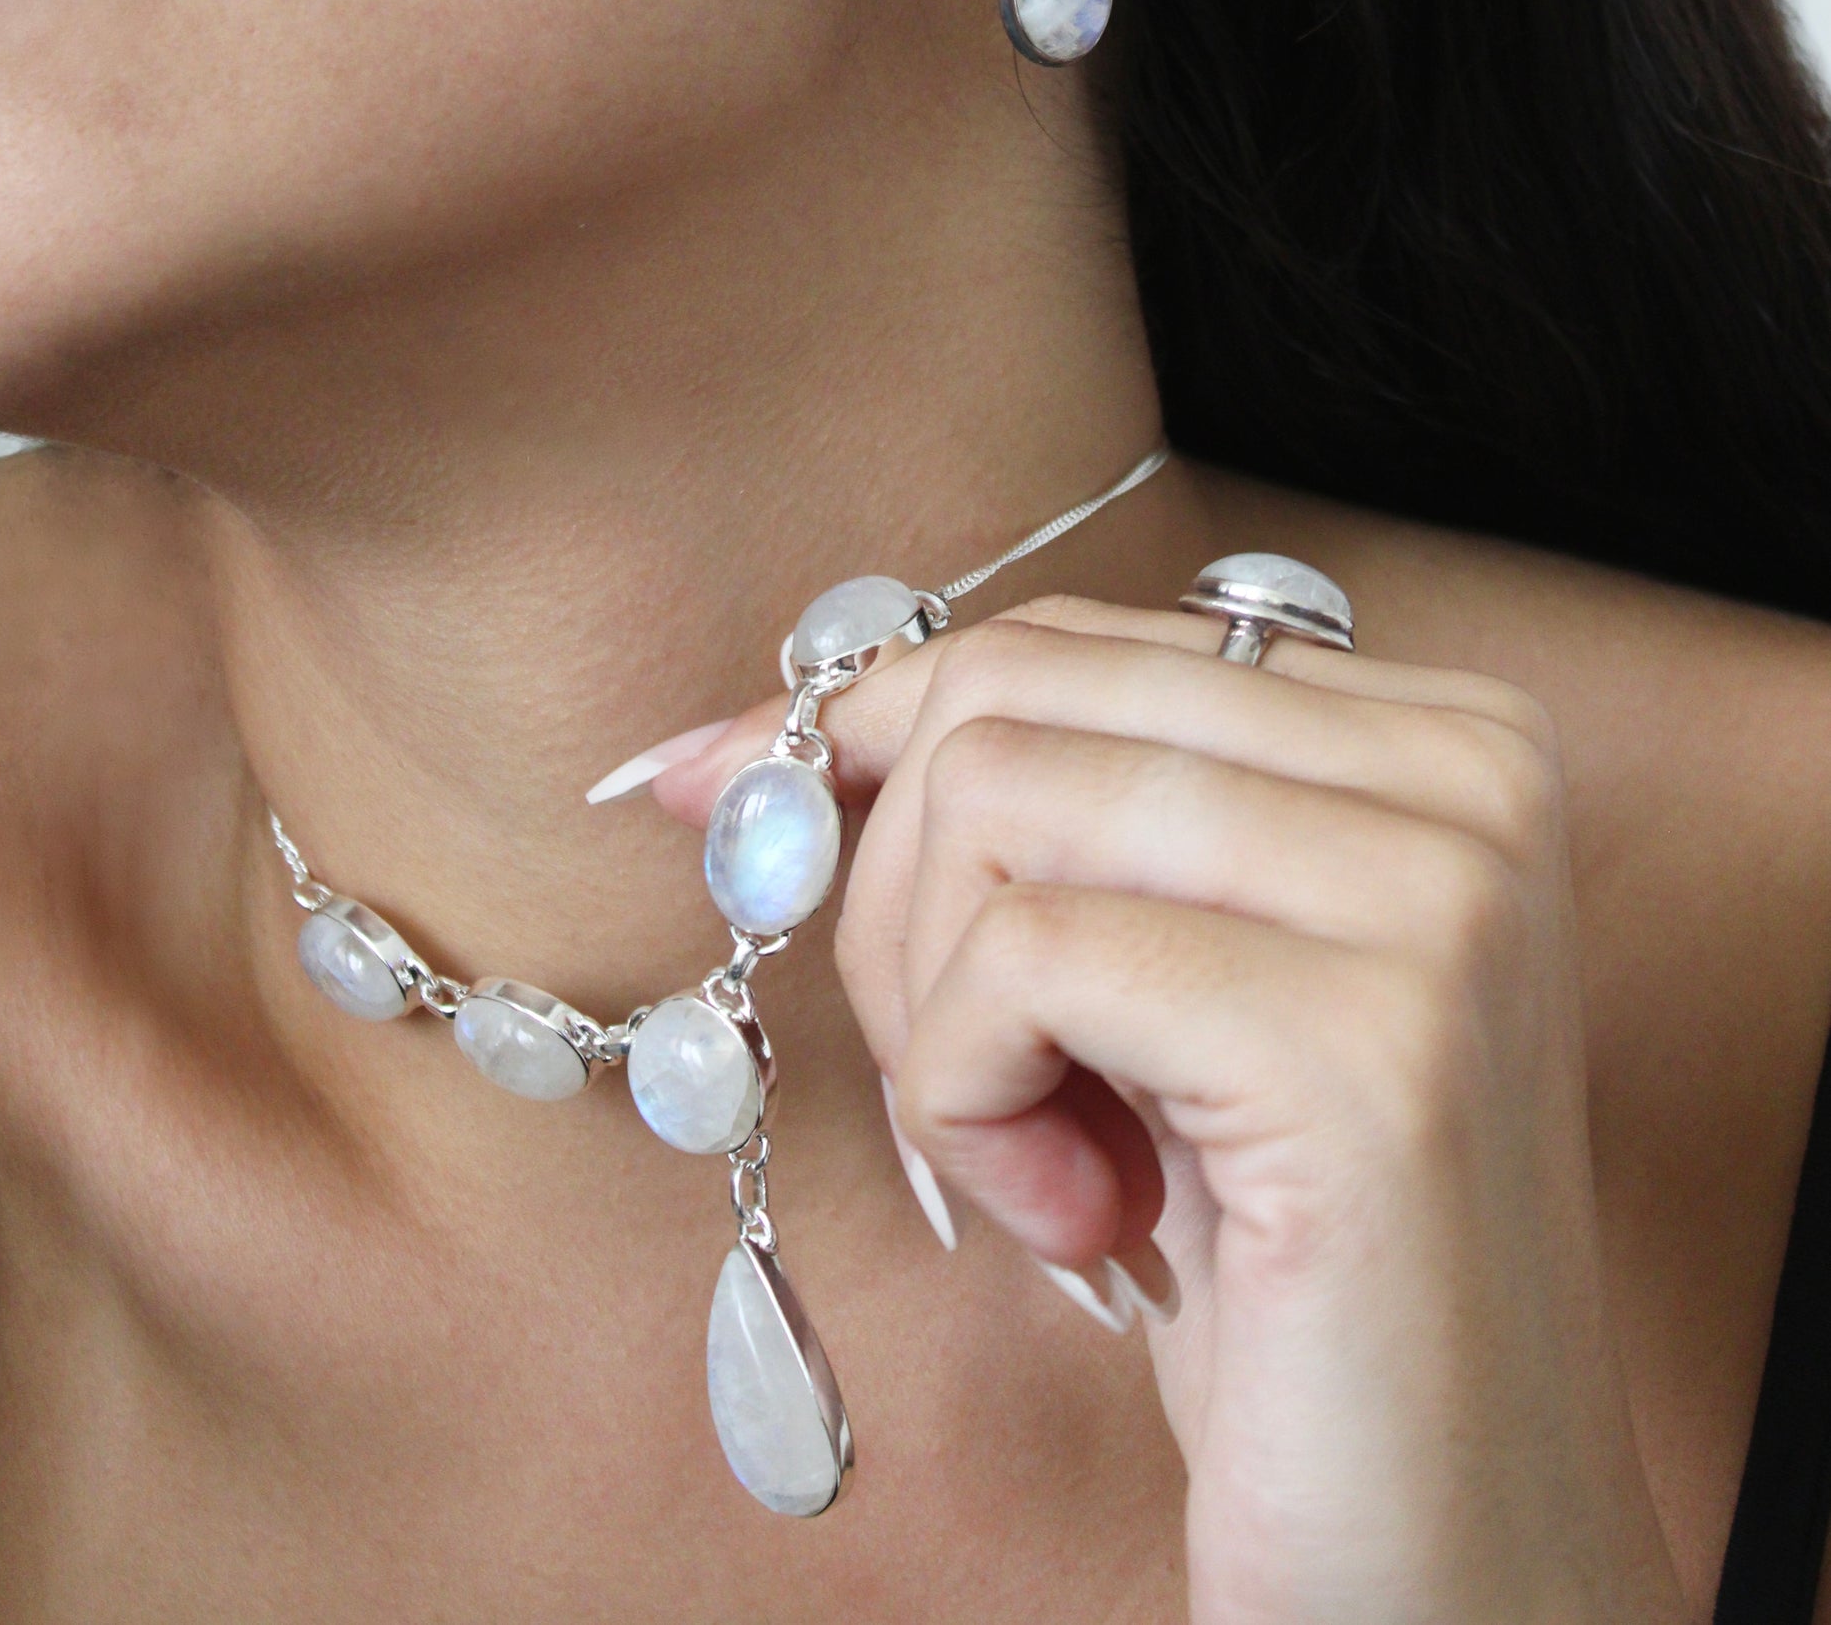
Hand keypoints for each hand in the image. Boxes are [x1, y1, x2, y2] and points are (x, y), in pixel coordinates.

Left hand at [655, 595, 1689, 1623]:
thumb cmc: (1266, 1254)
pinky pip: (1020, 960)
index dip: (867, 723)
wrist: (1442, 1531)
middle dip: (894, 896)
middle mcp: (1465, 776)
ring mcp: (1436, 896)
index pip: (1063, 646)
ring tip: (1037, 1156)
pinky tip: (1074, 1217)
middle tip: (956, 1075)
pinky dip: (970, 1098)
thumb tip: (736, 750)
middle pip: (1008, 702)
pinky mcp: (1369, 1040)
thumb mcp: (1149, 984)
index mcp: (1430, 736)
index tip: (712, 789)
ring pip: (991, 803)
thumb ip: (1030, 820)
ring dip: (932, 1012)